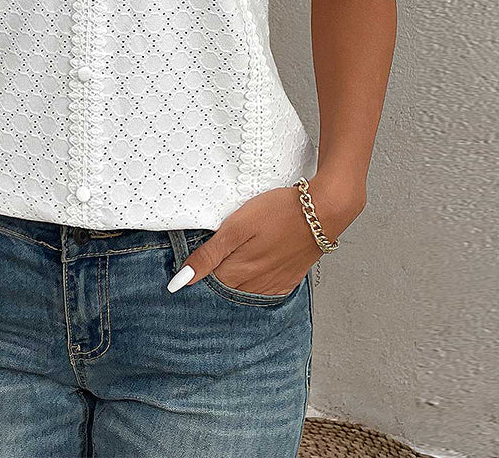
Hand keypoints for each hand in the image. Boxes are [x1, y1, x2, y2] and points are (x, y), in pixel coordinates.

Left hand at [168, 176, 364, 294]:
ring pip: (244, 290)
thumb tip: (180, 281)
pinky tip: (256, 265)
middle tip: (220, 252)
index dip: (200, 269)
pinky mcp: (288, 280)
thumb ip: (209, 255)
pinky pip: (265, 290)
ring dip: (236, 279)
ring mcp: (273, 285)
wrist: (323, 212)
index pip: (207, 283)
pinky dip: (256, 281)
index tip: (197, 256)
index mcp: (237, 273)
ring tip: (238, 255)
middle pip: (225, 288)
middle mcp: (254, 286)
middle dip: (216, 275)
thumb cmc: (279, 212)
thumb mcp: (237, 227)